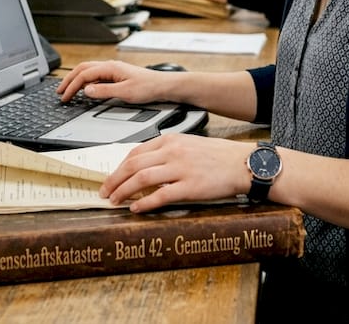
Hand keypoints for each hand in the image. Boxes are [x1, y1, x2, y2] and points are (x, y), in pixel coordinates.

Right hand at [57, 60, 171, 102]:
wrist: (164, 86)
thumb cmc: (148, 87)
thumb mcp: (125, 92)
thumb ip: (104, 91)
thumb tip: (86, 90)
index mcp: (110, 67)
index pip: (84, 75)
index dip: (72, 86)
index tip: (64, 97)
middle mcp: (110, 66)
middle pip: (83, 69)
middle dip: (69, 80)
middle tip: (59, 91)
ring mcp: (113, 70)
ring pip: (88, 71)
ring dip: (76, 79)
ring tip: (68, 89)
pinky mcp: (117, 75)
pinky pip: (96, 75)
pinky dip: (86, 81)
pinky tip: (85, 88)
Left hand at [100, 134, 253, 211]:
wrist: (243, 163)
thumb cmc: (219, 156)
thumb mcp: (189, 144)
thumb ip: (167, 152)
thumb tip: (144, 166)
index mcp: (171, 140)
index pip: (135, 152)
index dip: (118, 167)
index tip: (111, 177)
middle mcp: (173, 152)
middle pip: (133, 165)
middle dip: (114, 180)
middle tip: (105, 191)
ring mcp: (181, 169)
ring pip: (141, 179)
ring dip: (123, 191)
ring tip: (115, 201)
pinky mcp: (190, 186)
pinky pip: (161, 195)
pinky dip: (145, 203)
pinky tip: (136, 209)